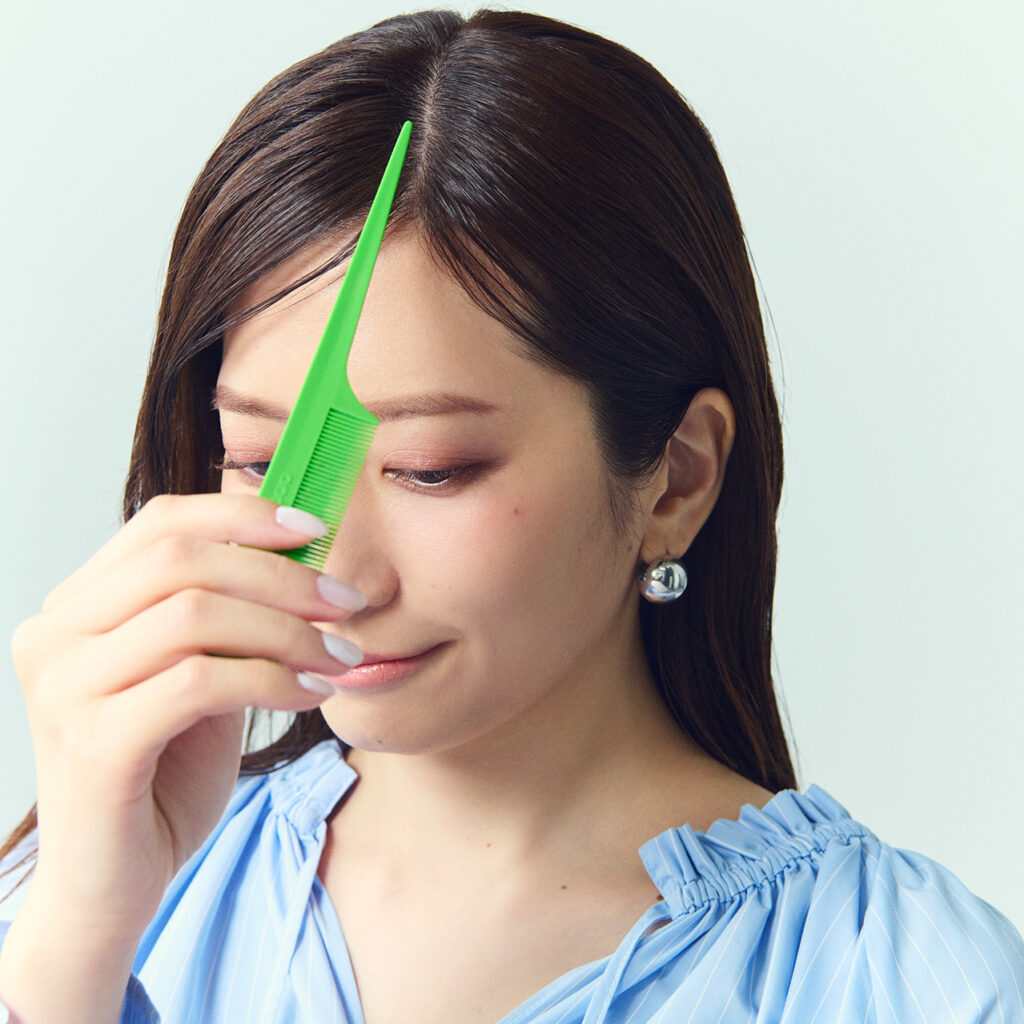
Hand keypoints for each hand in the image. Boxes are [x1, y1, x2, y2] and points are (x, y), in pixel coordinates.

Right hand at [0, 493, 363, 1020]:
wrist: (117, 881)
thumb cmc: (164, 771)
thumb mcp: (200, 673)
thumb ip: (227, 614)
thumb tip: (303, 550)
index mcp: (77, 605)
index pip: (162, 522)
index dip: (244, 515)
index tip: (316, 530)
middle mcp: (55, 634)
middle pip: (182, 559)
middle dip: (281, 575)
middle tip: (347, 603)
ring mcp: (65, 687)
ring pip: (194, 615)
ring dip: (287, 630)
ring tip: (341, 657)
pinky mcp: (92, 742)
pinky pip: (200, 682)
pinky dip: (271, 678)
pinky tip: (310, 693)